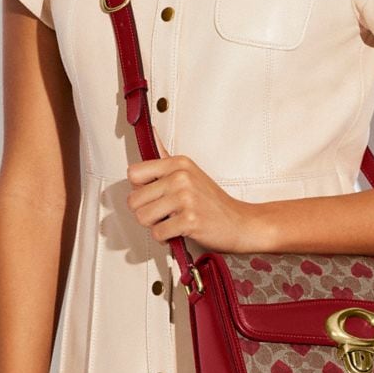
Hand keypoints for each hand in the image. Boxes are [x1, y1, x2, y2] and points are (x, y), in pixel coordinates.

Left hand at [126, 128, 263, 251]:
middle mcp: (181, 178)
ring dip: (154, 226)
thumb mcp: (190, 172)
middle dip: (145, 212)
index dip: (139, 189)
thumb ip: (165, 157)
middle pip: (134, 200)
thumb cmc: (213, 201)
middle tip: (162, 213)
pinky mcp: (190, 220)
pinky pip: (158, 233)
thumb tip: (151, 133)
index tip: (154, 195)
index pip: (133, 173)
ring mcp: (186, 198)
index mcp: (178, 164)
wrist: (240, 222)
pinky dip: (165, 238)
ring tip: (170, 222)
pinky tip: (177, 231)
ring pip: (143, 217)